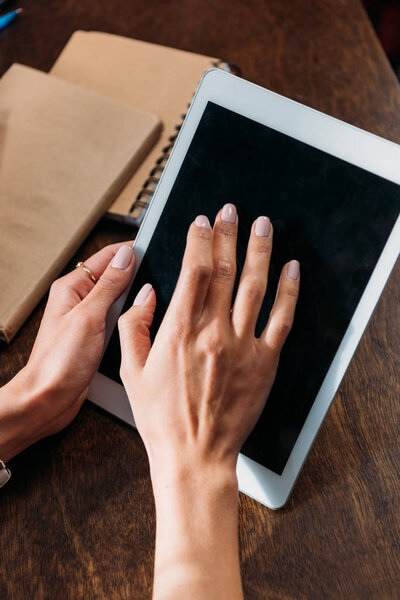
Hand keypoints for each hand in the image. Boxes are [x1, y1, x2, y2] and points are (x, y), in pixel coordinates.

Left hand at [0, 242, 134, 461]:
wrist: (48, 399)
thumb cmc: (59, 362)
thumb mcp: (89, 317)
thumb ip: (109, 285)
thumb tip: (126, 257)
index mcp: (72, 287)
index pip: (106, 257)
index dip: (131, 251)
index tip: (155, 248)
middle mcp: (79, 300)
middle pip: (114, 276)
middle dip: (137, 275)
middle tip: (161, 277)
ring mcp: (88, 318)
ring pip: (119, 299)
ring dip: (134, 299)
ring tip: (154, 300)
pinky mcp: (95, 336)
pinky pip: (117, 319)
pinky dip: (130, 318)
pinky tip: (141, 322)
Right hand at [119, 206, 298, 477]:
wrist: (195, 455)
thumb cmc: (161, 417)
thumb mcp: (131, 371)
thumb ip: (135, 325)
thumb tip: (146, 292)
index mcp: (179, 330)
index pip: (193, 271)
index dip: (199, 240)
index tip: (201, 222)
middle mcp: (213, 331)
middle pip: (225, 270)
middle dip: (228, 235)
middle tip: (230, 211)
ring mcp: (242, 345)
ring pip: (255, 287)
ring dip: (259, 251)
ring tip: (263, 225)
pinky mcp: (264, 362)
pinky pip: (281, 319)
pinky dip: (288, 291)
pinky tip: (291, 269)